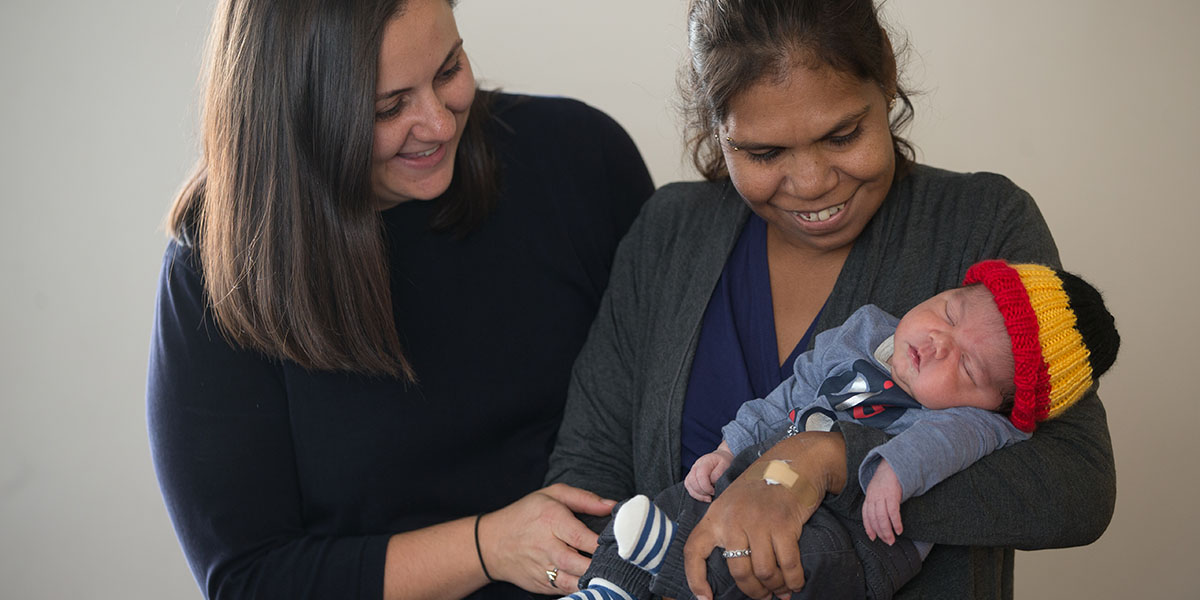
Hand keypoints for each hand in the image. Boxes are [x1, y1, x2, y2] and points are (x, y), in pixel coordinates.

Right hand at [479, 483, 615, 594]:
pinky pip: (565, 591)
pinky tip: (596, 585)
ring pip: (572, 582)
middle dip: (600, 566)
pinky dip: (581, 590)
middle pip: (578, 563)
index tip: (621, 544)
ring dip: (593, 581)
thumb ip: (584, 499)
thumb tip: (613, 506)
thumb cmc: (525, 515)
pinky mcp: (541, 584)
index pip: (581, 536)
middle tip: (621, 564)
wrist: (490, 543)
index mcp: (550, 520)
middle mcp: (546, 547)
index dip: (602, 544)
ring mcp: (542, 569)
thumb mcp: (552, 495)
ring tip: (612, 577)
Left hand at [683, 432, 844, 599]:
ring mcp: (758, 522)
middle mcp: (733, 520)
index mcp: (715, 516)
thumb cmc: (761, 487)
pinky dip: (793, 580)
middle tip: (763, 597)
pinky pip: (787, 564)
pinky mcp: (783, 525)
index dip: (695, 578)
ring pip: (764, 572)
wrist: (792, 463)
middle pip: (738, 571)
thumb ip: (727, 529)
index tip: (704, 598)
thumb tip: (733, 565)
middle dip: (753, 591)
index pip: (694, 551)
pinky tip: (795, 584)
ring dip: (775, 587)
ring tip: (781, 591)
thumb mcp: (732, 502)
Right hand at [685, 447, 733, 501]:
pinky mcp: (691, 477)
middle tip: (712, 495)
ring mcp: (692, 471)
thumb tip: (713, 481)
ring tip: (708, 498)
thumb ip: (719, 472)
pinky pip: (688, 487)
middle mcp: (696, 466)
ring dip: (697, 494)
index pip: (700, 476)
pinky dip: (694, 494)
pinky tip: (703, 497)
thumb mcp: (726, 464)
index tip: (714, 491)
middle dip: (702, 492)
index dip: (706, 487)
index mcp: (704, 462)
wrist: (720, 458)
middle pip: (692, 481)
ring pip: (688, 485)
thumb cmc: (723, 461)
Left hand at [862, 459, 902, 544]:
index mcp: (869, 497)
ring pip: (881, 518)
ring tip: (892, 540)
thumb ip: (876, 503)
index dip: (868, 528)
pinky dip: (895, 523)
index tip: (873, 538)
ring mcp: (881, 496)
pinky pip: (892, 512)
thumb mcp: (877, 491)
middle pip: (874, 519)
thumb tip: (880, 518)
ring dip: (887, 531)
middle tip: (887, 542)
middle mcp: (873, 497)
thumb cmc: (886, 481)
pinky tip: (899, 530)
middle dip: (880, 533)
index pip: (866, 515)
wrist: (892, 465)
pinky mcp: (892, 494)